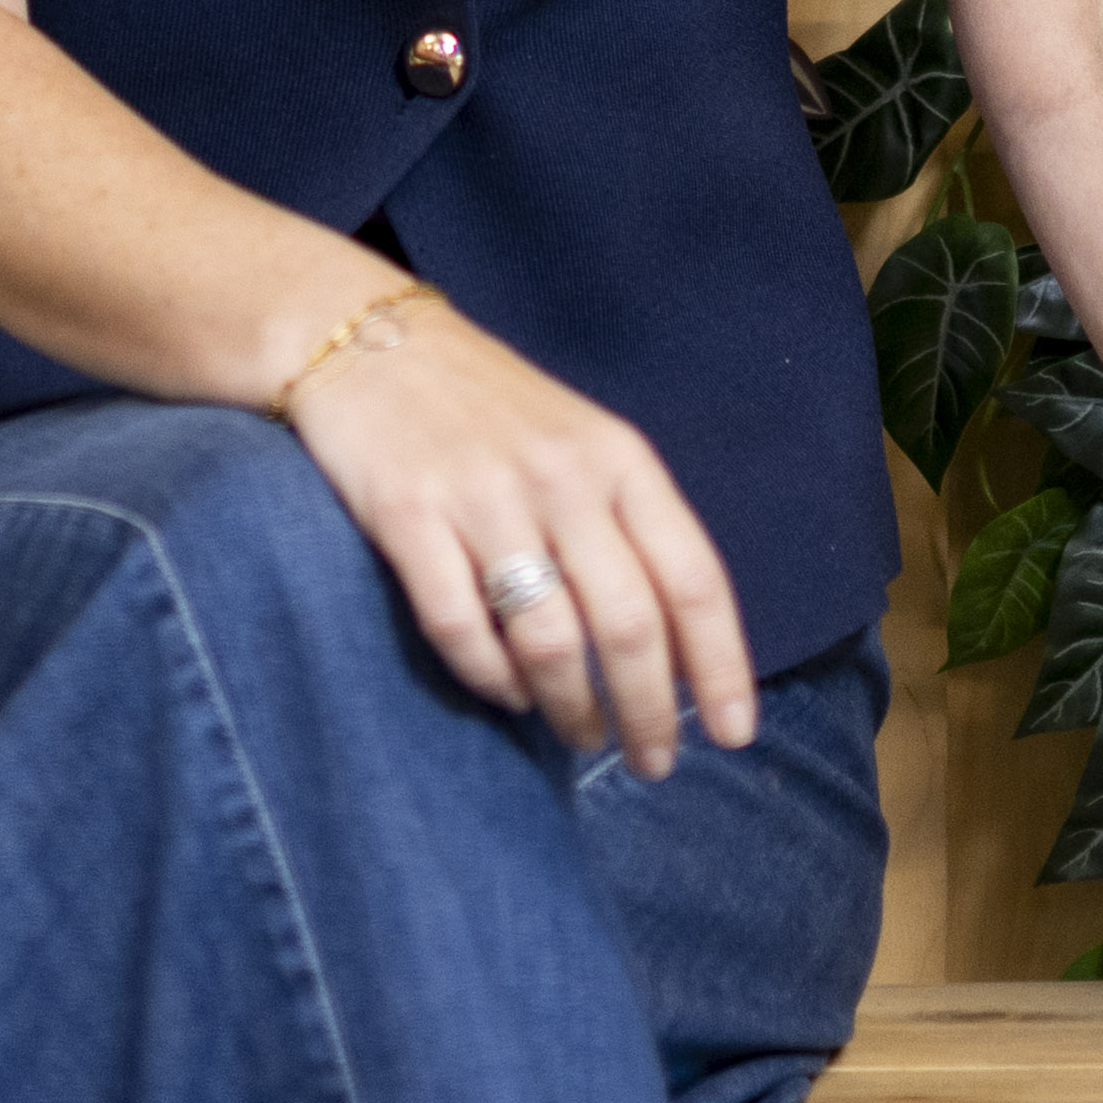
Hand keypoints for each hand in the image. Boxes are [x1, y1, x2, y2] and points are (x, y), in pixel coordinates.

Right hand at [283, 294, 755, 777]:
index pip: (692, 577)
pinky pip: (462, 629)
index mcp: (620, 459)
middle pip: (629, 624)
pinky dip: (490, 680)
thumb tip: (674, 647)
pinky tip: (504, 694)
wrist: (367, 340)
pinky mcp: (408, 515)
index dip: (722, 665)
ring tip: (579, 734)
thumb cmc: (489, 407)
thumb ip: (627, 526)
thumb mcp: (581, 441)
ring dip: (571, 708)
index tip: (735, 735)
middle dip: (650, 712)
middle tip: (652, 762)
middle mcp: (562, 478)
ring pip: (549, 640)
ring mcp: (483, 497)